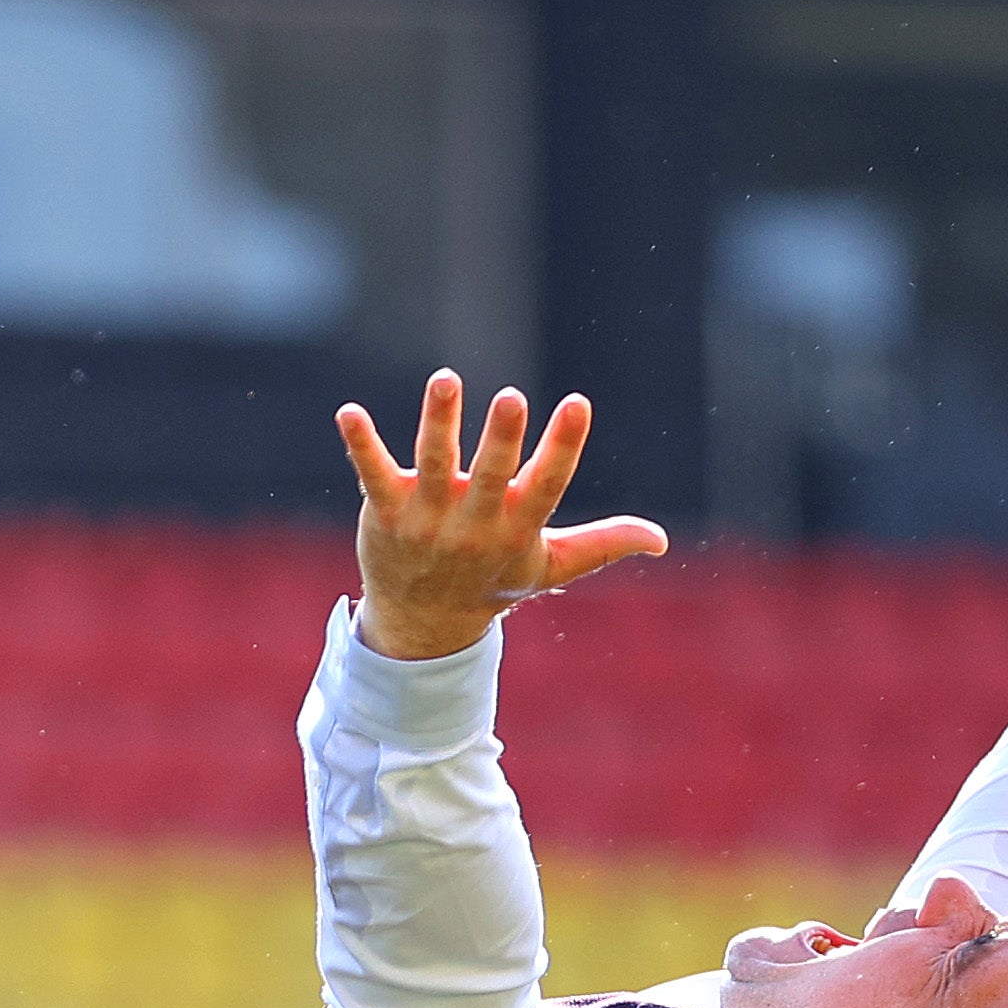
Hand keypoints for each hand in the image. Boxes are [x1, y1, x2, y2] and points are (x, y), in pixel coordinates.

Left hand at [338, 371, 667, 662]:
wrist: (421, 628)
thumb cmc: (491, 585)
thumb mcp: (548, 568)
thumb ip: (601, 545)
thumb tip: (660, 540)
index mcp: (515, 530)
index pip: (544, 486)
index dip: (562, 447)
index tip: (577, 404)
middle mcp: (471, 524)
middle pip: (488, 477)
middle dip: (500, 440)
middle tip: (511, 399)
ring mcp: (427, 518)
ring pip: (433, 464)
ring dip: (439, 423)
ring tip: (445, 380)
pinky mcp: (386, 509)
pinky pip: (371, 472)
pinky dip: (360, 443)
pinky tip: (348, 413)